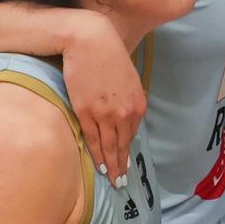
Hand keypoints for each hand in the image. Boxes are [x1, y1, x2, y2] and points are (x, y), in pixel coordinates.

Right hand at [61, 13, 146, 182]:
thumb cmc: (107, 55)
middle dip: (121, 165)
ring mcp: (106, 114)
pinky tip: (99, 166)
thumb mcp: (126, 79)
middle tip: (121, 183)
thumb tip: (121, 114)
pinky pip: (93, 139)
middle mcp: (125, 112)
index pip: (131, 134)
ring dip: (110, 165)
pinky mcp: (87, 111)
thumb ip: (126, 99)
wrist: (90, 40)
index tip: (126, 166)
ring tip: (111, 180)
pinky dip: (96, 154)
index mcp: (137, 104)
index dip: (127, 151)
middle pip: (122, 144)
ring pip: (109, 146)